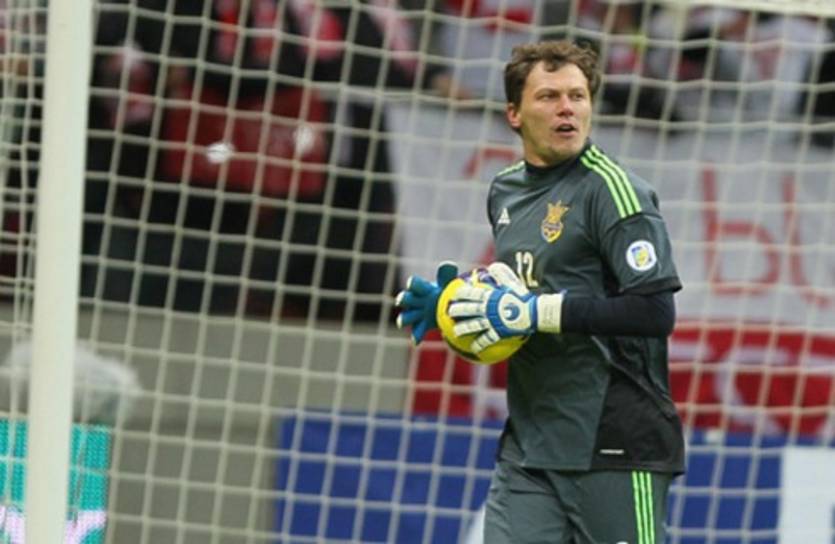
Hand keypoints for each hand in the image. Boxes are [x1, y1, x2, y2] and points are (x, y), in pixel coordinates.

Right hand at [395, 261, 458, 343]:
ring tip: (401, 322)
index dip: (412, 284)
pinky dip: (416, 336)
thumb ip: (446, 275)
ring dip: (403, 319)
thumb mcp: (446, 284)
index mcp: (421, 289)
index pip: (414, 284)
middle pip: (406, 299)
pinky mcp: (420, 326)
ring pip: (406, 317)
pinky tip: (416, 341)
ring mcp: (416, 314)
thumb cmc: (442, 292)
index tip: (410, 283)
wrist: (444, 308)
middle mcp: (415, 300)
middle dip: (403, 299)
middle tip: (401, 300)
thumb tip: (448, 265)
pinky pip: (416, 332)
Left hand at [448, 262, 562, 353]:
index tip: (453, 294)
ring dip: (462, 329)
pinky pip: (486, 340)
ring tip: (454, 333)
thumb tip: (492, 266)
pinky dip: (479, 344)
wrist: (534, 313)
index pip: (471, 294)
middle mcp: (488, 309)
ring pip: (473, 326)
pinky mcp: (498, 333)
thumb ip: (501, 273)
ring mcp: (492, 322)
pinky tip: (473, 349)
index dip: (461, 294)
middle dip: (456, 311)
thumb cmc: (523, 297)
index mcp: (490, 296)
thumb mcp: (512, 282)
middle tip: (449, 312)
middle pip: (468, 310)